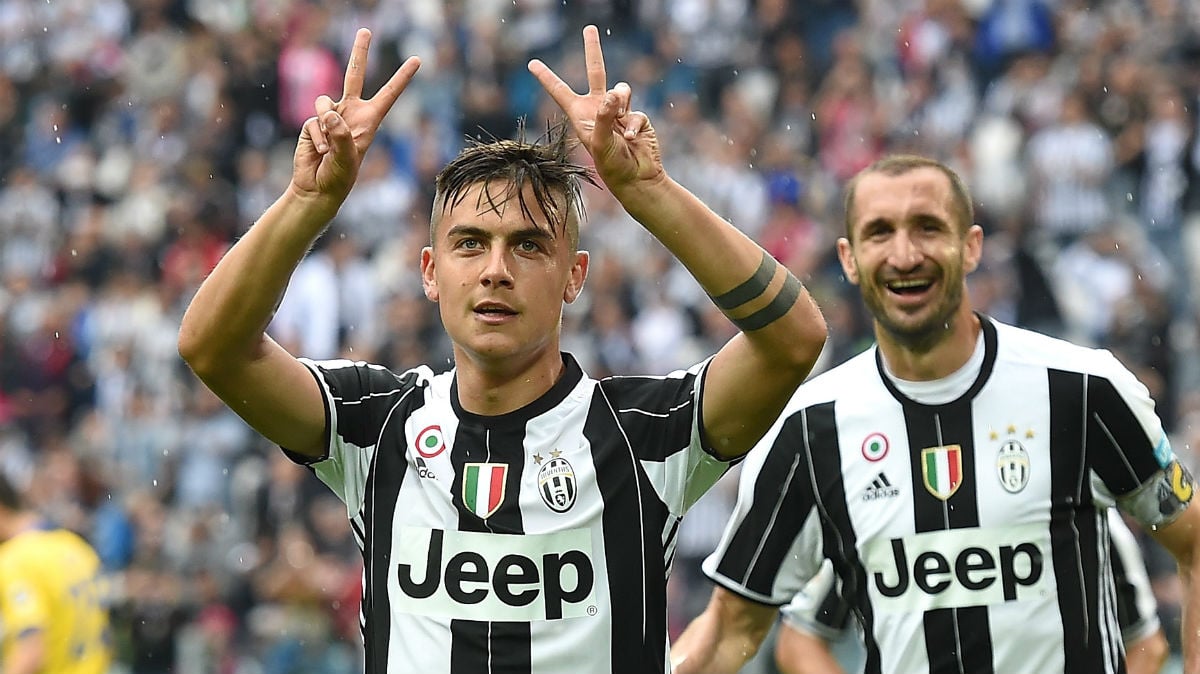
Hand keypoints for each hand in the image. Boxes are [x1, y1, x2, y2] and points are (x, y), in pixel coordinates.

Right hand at [291, 28, 420, 207]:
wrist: (317, 188)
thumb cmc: (339, 177)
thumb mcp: (346, 159)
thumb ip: (340, 134)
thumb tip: (328, 112)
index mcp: (369, 121)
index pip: (388, 95)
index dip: (402, 78)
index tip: (417, 60)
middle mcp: (351, 113)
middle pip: (354, 75)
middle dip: (359, 52)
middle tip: (366, 30)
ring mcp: (331, 116)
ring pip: (325, 102)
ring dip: (325, 125)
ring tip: (328, 148)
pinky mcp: (314, 122)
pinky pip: (314, 121)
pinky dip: (316, 137)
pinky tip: (319, 151)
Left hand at [528, 25, 663, 192]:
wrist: (636, 177)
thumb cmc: (611, 164)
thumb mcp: (599, 142)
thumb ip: (603, 116)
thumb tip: (612, 94)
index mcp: (579, 114)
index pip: (559, 91)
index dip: (546, 77)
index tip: (532, 64)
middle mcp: (597, 108)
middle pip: (596, 71)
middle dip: (592, 49)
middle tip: (589, 28)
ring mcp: (618, 111)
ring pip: (622, 89)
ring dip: (621, 102)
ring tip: (620, 123)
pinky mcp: (635, 117)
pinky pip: (635, 111)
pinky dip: (633, 124)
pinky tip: (631, 139)